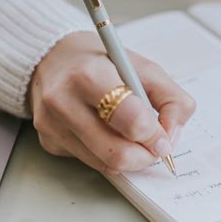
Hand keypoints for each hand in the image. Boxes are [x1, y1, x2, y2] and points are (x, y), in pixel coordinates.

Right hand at [28, 31, 195, 173]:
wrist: (51, 57)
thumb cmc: (100, 60)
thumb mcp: (142, 66)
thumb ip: (170, 98)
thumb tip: (172, 135)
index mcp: (89, 75)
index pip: (130, 120)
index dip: (155, 135)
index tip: (163, 136)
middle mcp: (64, 101)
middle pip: (117, 153)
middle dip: (144, 156)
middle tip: (153, 145)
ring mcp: (52, 124)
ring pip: (104, 164)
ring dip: (128, 157)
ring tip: (131, 135)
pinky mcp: (48, 141)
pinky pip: (89, 162)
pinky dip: (107, 154)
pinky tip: (105, 131)